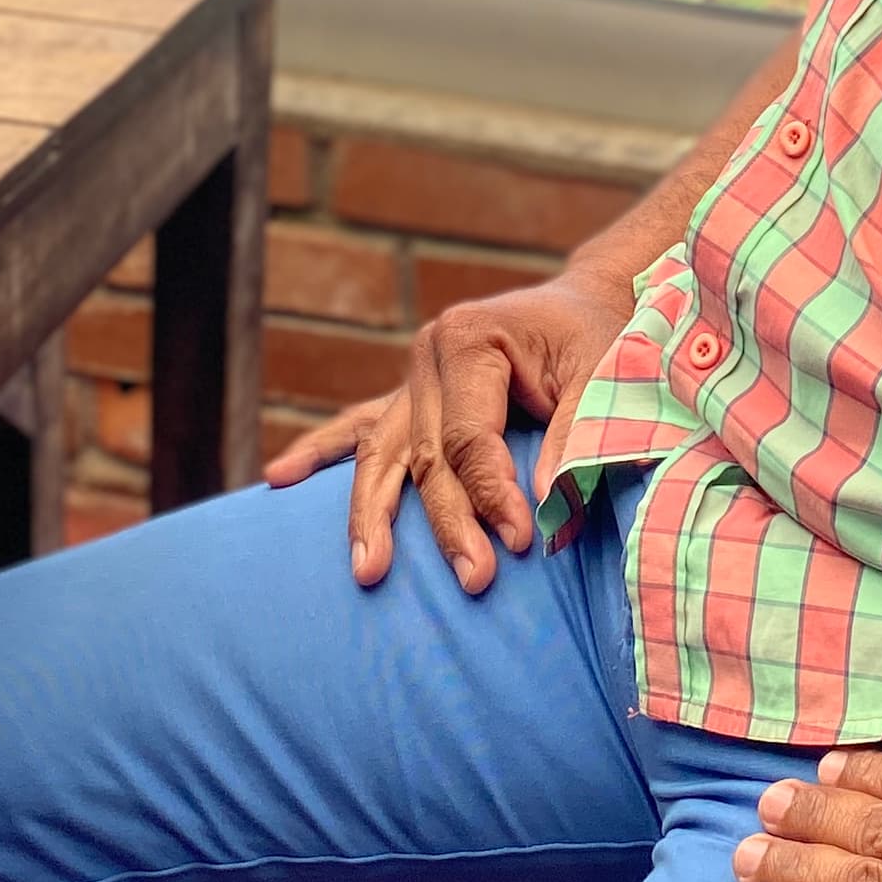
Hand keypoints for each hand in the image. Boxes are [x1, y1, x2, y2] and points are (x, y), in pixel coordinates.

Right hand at [259, 263, 634, 593]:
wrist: (584, 301)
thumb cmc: (598, 339)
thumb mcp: (602, 375)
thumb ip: (572, 437)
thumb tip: (543, 506)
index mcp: (468, 339)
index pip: (468, 436)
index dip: (492, 492)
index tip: (523, 540)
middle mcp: (427, 356)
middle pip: (424, 456)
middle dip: (446, 524)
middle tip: (475, 579)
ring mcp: (410, 377)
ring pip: (380, 454)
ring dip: (371, 516)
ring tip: (368, 572)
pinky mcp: (407, 397)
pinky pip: (359, 429)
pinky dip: (321, 452)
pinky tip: (280, 477)